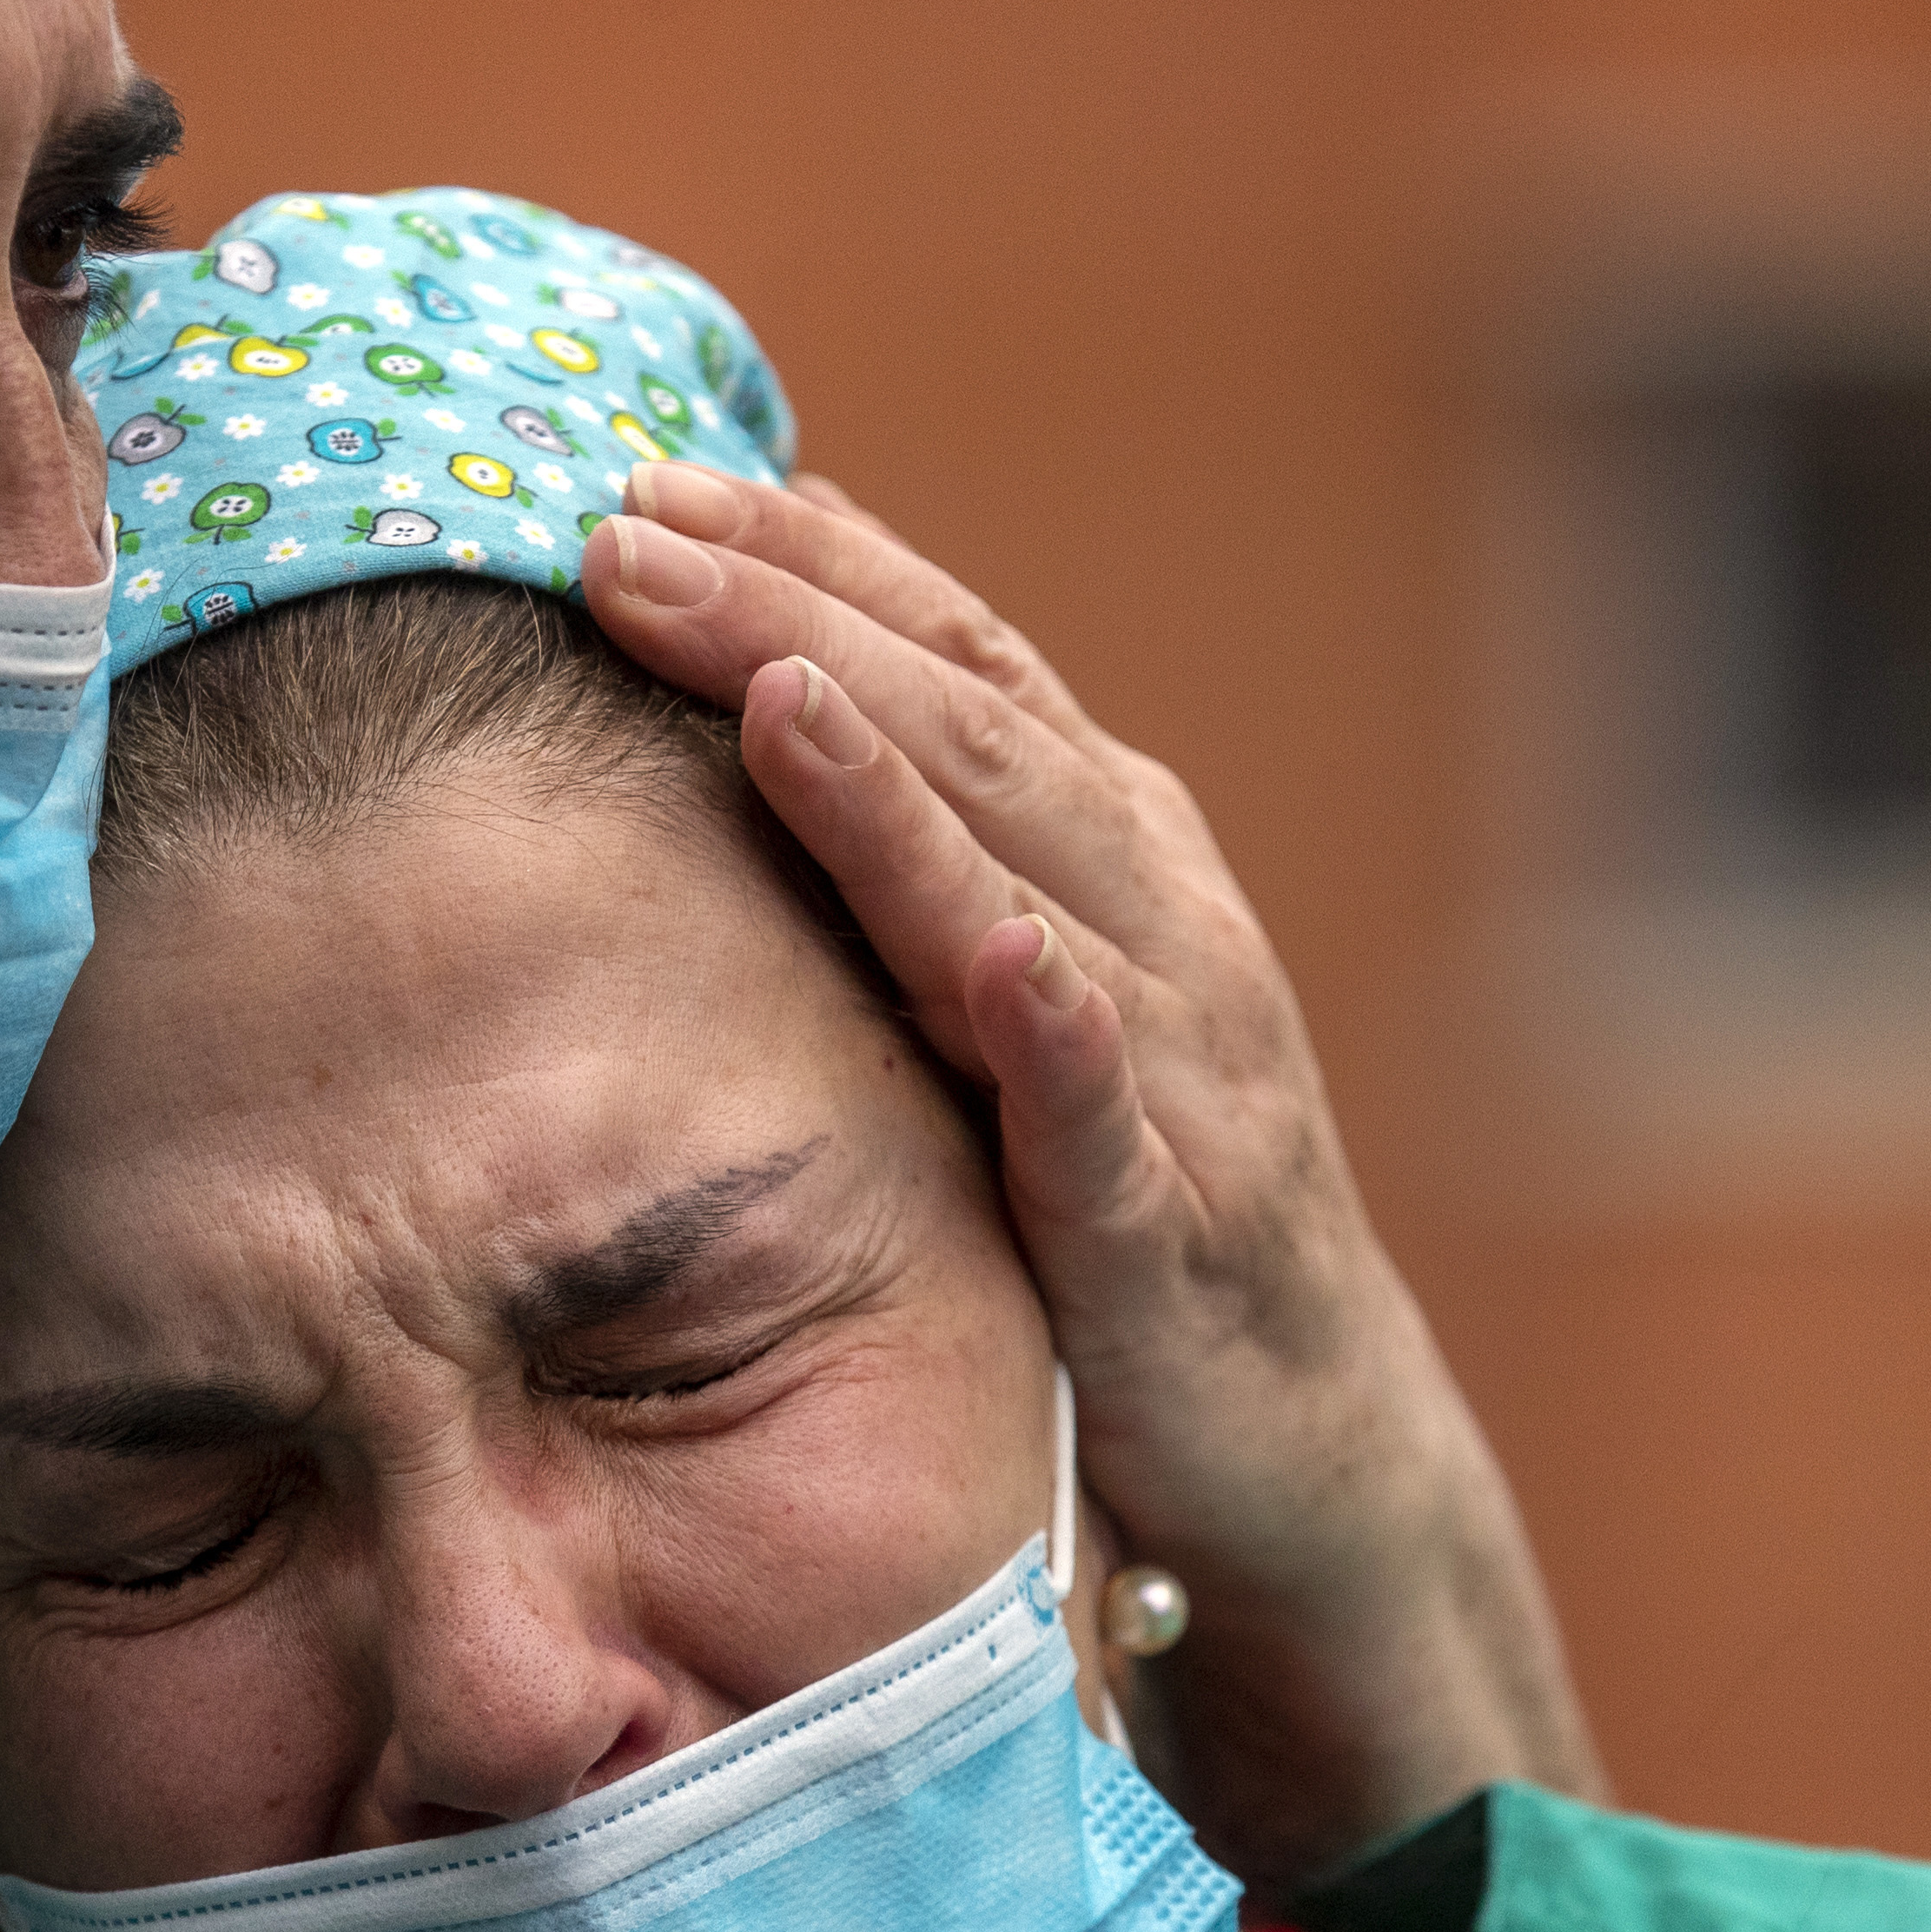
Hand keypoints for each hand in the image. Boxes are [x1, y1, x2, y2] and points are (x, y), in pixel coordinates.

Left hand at [584, 460, 1598, 1881]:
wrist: (1307, 1458)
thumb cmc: (1128, 1206)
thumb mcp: (1014, 998)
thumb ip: (921, 848)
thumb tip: (772, 669)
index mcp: (1105, 857)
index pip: (951, 661)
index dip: (806, 556)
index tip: (640, 473)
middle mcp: (1157, 925)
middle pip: (967, 733)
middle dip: (795, 619)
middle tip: (624, 530)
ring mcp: (1181, 1073)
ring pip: (1033, 890)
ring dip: (905, 781)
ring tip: (772, 682)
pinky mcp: (1175, 1239)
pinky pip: (1113, 1126)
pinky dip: (1064, 1033)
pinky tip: (1003, 958)